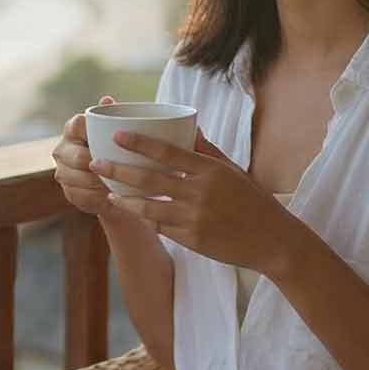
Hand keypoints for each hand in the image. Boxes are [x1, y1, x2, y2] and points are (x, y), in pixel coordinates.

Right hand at [52, 95, 123, 217]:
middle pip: (78, 157)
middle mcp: (62, 149)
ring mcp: (62, 172)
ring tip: (119, 184)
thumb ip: (113, 115)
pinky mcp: (68, 193)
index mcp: (72, 128)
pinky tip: (112, 196)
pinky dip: (97, 197)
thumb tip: (107, 99)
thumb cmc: (117, 147)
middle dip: (98, 164)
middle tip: (121, 168)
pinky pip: (81, 196)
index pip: (77, 125)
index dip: (91, 132)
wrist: (113, 177)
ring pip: (79, 178)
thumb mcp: (119, 131)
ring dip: (99, 182)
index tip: (111, 138)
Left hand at [94, 129, 306, 272]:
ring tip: (108, 190)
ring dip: (124, 198)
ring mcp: (194, 217)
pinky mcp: (191, 239)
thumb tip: (188, 129)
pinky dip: (144, 218)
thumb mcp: (232, 171)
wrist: (272, 240)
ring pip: (148, 206)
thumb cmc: (252, 200)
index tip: (117, 135)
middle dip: (118, 170)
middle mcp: (199, 192)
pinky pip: (160, 227)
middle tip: (96, 163)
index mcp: (209, 170)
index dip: (139, 143)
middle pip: (149, 178)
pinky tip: (130, 211)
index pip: (167, 152)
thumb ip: (207, 151)